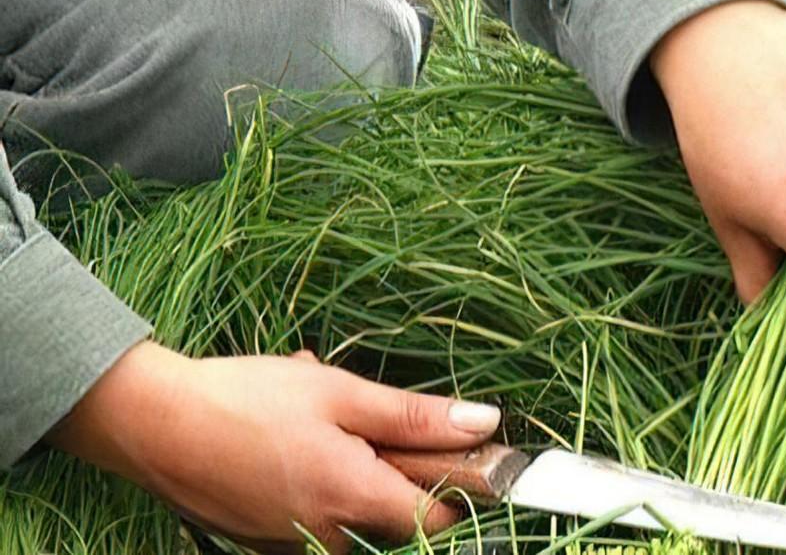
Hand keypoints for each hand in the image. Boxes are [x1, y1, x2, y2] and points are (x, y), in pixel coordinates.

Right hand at [47, 342, 500, 553]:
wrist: (152, 423)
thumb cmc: (248, 399)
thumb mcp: (341, 393)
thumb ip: (416, 416)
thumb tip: (485, 423)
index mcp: (355, 499)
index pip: (440, 521)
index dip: (460, 487)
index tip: (457, 451)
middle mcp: (330, 537)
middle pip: (397, 518)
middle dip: (396, 465)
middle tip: (365, 417)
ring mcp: (294, 543)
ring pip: (355, 513)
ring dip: (354, 465)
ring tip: (319, 419)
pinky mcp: (266, 541)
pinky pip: (317, 515)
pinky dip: (319, 477)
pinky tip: (293, 437)